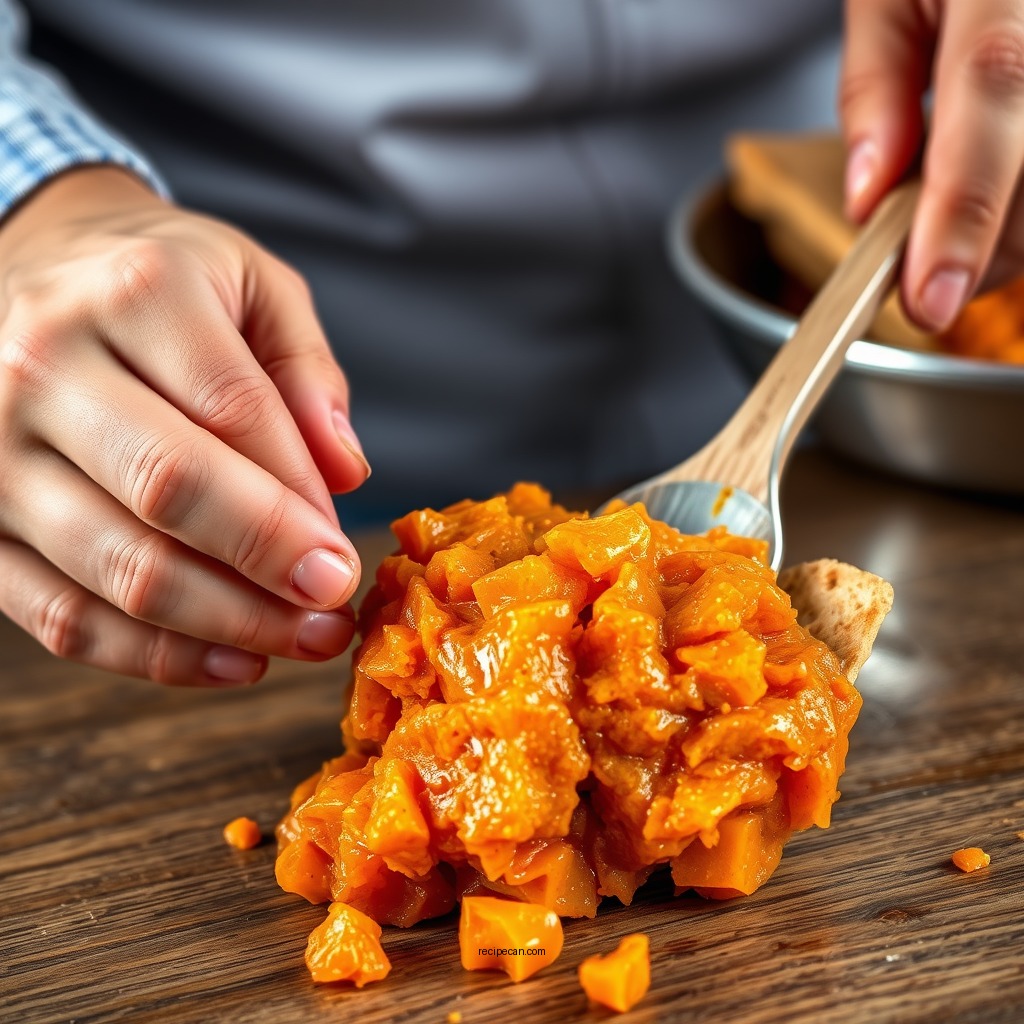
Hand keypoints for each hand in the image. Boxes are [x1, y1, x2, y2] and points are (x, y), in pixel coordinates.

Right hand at [0, 167, 369, 685]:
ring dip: (225, 624)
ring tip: (302, 640)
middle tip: (334, 610)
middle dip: (267, 567)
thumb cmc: (158, 280)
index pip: (236, 414)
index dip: (299, 502)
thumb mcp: (251, 285)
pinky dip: (153, 656)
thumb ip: (306, 371)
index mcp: (134, 292)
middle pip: (169, 490)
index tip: (345, 561)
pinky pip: (60, 614)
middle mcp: (44, 364)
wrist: (30, 267)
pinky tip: (233, 661)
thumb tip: (346, 473)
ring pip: (116, 566)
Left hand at [841, 0, 1023, 329]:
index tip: (928, 300)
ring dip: (1000, 237)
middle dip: (968, 249)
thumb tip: (868, 198)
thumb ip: (875, 88)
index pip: (992, 91)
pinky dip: (1021, 210)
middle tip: (908, 265)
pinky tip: (991, 190)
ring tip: (948, 209)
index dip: (963, 210)